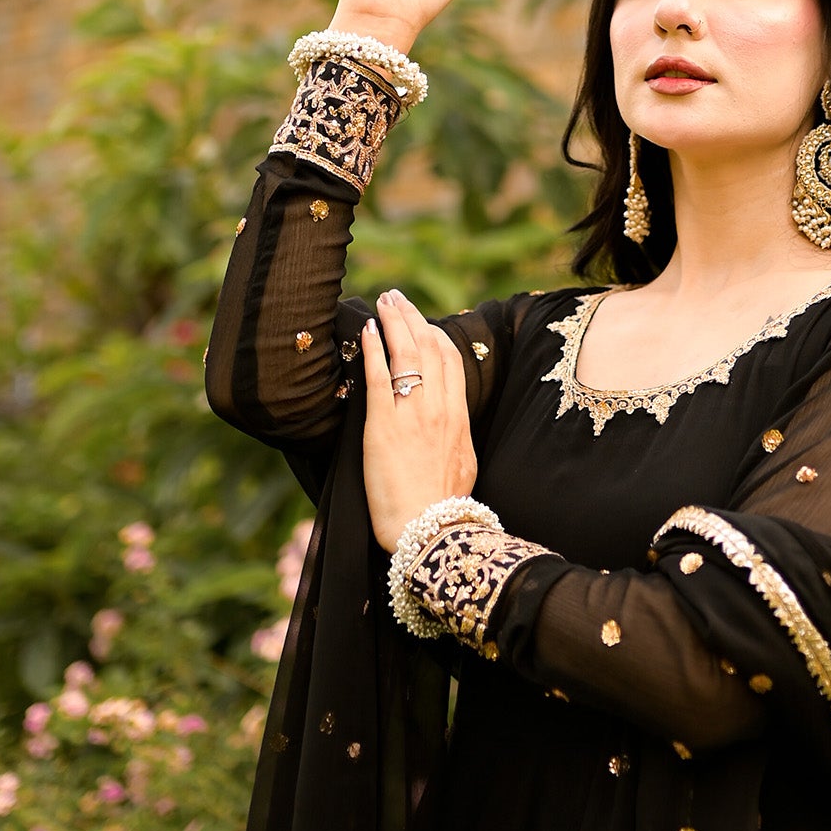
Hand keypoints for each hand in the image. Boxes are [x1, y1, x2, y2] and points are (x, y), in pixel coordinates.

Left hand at [361, 290, 477, 551]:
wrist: (430, 531)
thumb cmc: (443, 509)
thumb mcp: (463, 467)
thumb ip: (456, 441)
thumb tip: (449, 433)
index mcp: (459, 420)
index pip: (451, 363)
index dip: (436, 336)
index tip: (422, 323)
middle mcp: (439, 410)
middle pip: (430, 349)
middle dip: (412, 318)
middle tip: (396, 299)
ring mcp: (412, 416)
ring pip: (407, 354)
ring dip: (394, 322)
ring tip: (382, 302)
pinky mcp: (383, 426)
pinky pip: (379, 378)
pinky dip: (374, 350)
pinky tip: (367, 331)